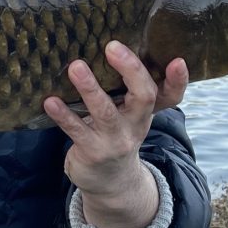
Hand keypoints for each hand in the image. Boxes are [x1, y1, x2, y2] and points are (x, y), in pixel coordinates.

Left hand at [43, 41, 186, 227]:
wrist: (111, 184)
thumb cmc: (116, 135)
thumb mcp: (130, 115)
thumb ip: (128, 88)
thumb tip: (111, 44)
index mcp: (146, 112)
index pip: (170, 96)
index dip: (177, 80)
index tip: (178, 60)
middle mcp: (135, 124)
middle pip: (143, 97)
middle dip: (131, 70)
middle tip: (113, 46)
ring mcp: (114, 139)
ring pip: (105, 112)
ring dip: (90, 88)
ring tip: (76, 66)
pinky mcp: (91, 151)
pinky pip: (76, 129)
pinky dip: (62, 114)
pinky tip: (50, 101)